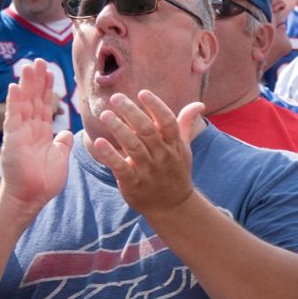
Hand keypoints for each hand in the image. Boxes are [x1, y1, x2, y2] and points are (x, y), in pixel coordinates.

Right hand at [0, 59, 74, 212]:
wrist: (32, 197)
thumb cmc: (44, 181)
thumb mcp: (60, 156)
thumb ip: (63, 143)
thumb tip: (67, 132)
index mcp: (42, 132)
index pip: (45, 105)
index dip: (48, 89)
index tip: (51, 72)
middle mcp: (30, 129)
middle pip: (34, 99)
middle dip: (37, 80)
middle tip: (39, 60)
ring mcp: (20, 132)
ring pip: (24, 103)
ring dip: (26, 84)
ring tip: (28, 66)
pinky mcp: (13, 139)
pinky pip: (13, 116)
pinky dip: (15, 101)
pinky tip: (15, 86)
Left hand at [89, 91, 203, 216]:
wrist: (172, 205)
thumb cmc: (175, 171)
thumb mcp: (184, 148)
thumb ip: (185, 123)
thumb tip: (199, 104)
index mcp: (174, 145)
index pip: (167, 122)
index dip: (156, 106)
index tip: (142, 93)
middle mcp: (162, 155)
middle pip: (147, 130)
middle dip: (131, 112)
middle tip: (116, 97)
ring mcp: (148, 170)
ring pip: (133, 146)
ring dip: (118, 129)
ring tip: (105, 114)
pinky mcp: (133, 183)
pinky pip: (120, 167)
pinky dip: (110, 155)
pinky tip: (99, 142)